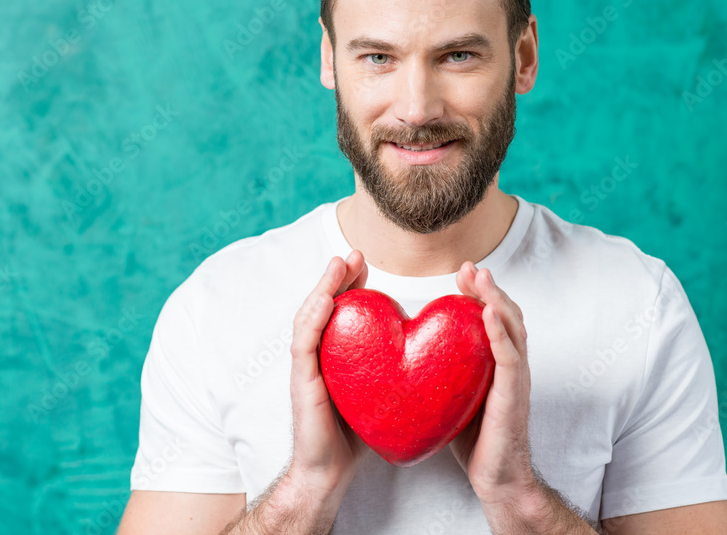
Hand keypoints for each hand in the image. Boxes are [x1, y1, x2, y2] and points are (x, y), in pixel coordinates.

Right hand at [287, 250, 368, 494]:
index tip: (366, 263)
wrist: (330, 473)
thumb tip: (425, 347)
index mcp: (335, 355)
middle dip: (337, 277)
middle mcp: (317, 355)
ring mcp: (306, 366)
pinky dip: (314, 317)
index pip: (340, 311)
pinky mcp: (301, 380)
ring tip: (339, 264)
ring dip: (323, 287)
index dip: (350, 284)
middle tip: (354, 253)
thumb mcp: (379, 391)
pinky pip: (304, 343)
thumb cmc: (356, 434)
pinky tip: (326, 300)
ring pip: (310, 316)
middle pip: (323, 305)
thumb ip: (391, 367)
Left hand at [449, 262, 539, 509]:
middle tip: (469, 268)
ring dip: (496, 299)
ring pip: (512, 328)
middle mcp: (511, 366)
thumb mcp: (455, 395)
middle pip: (505, 315)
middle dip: (487, 288)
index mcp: (496, 364)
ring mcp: (516, 379)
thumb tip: (406, 352)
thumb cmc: (473, 440)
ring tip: (481, 278)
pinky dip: (500, 332)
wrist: (497, 479)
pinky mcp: (513, 396)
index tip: (461, 274)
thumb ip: (443, 371)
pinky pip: (510, 358)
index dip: (479, 294)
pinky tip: (488, 313)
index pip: (492, 319)